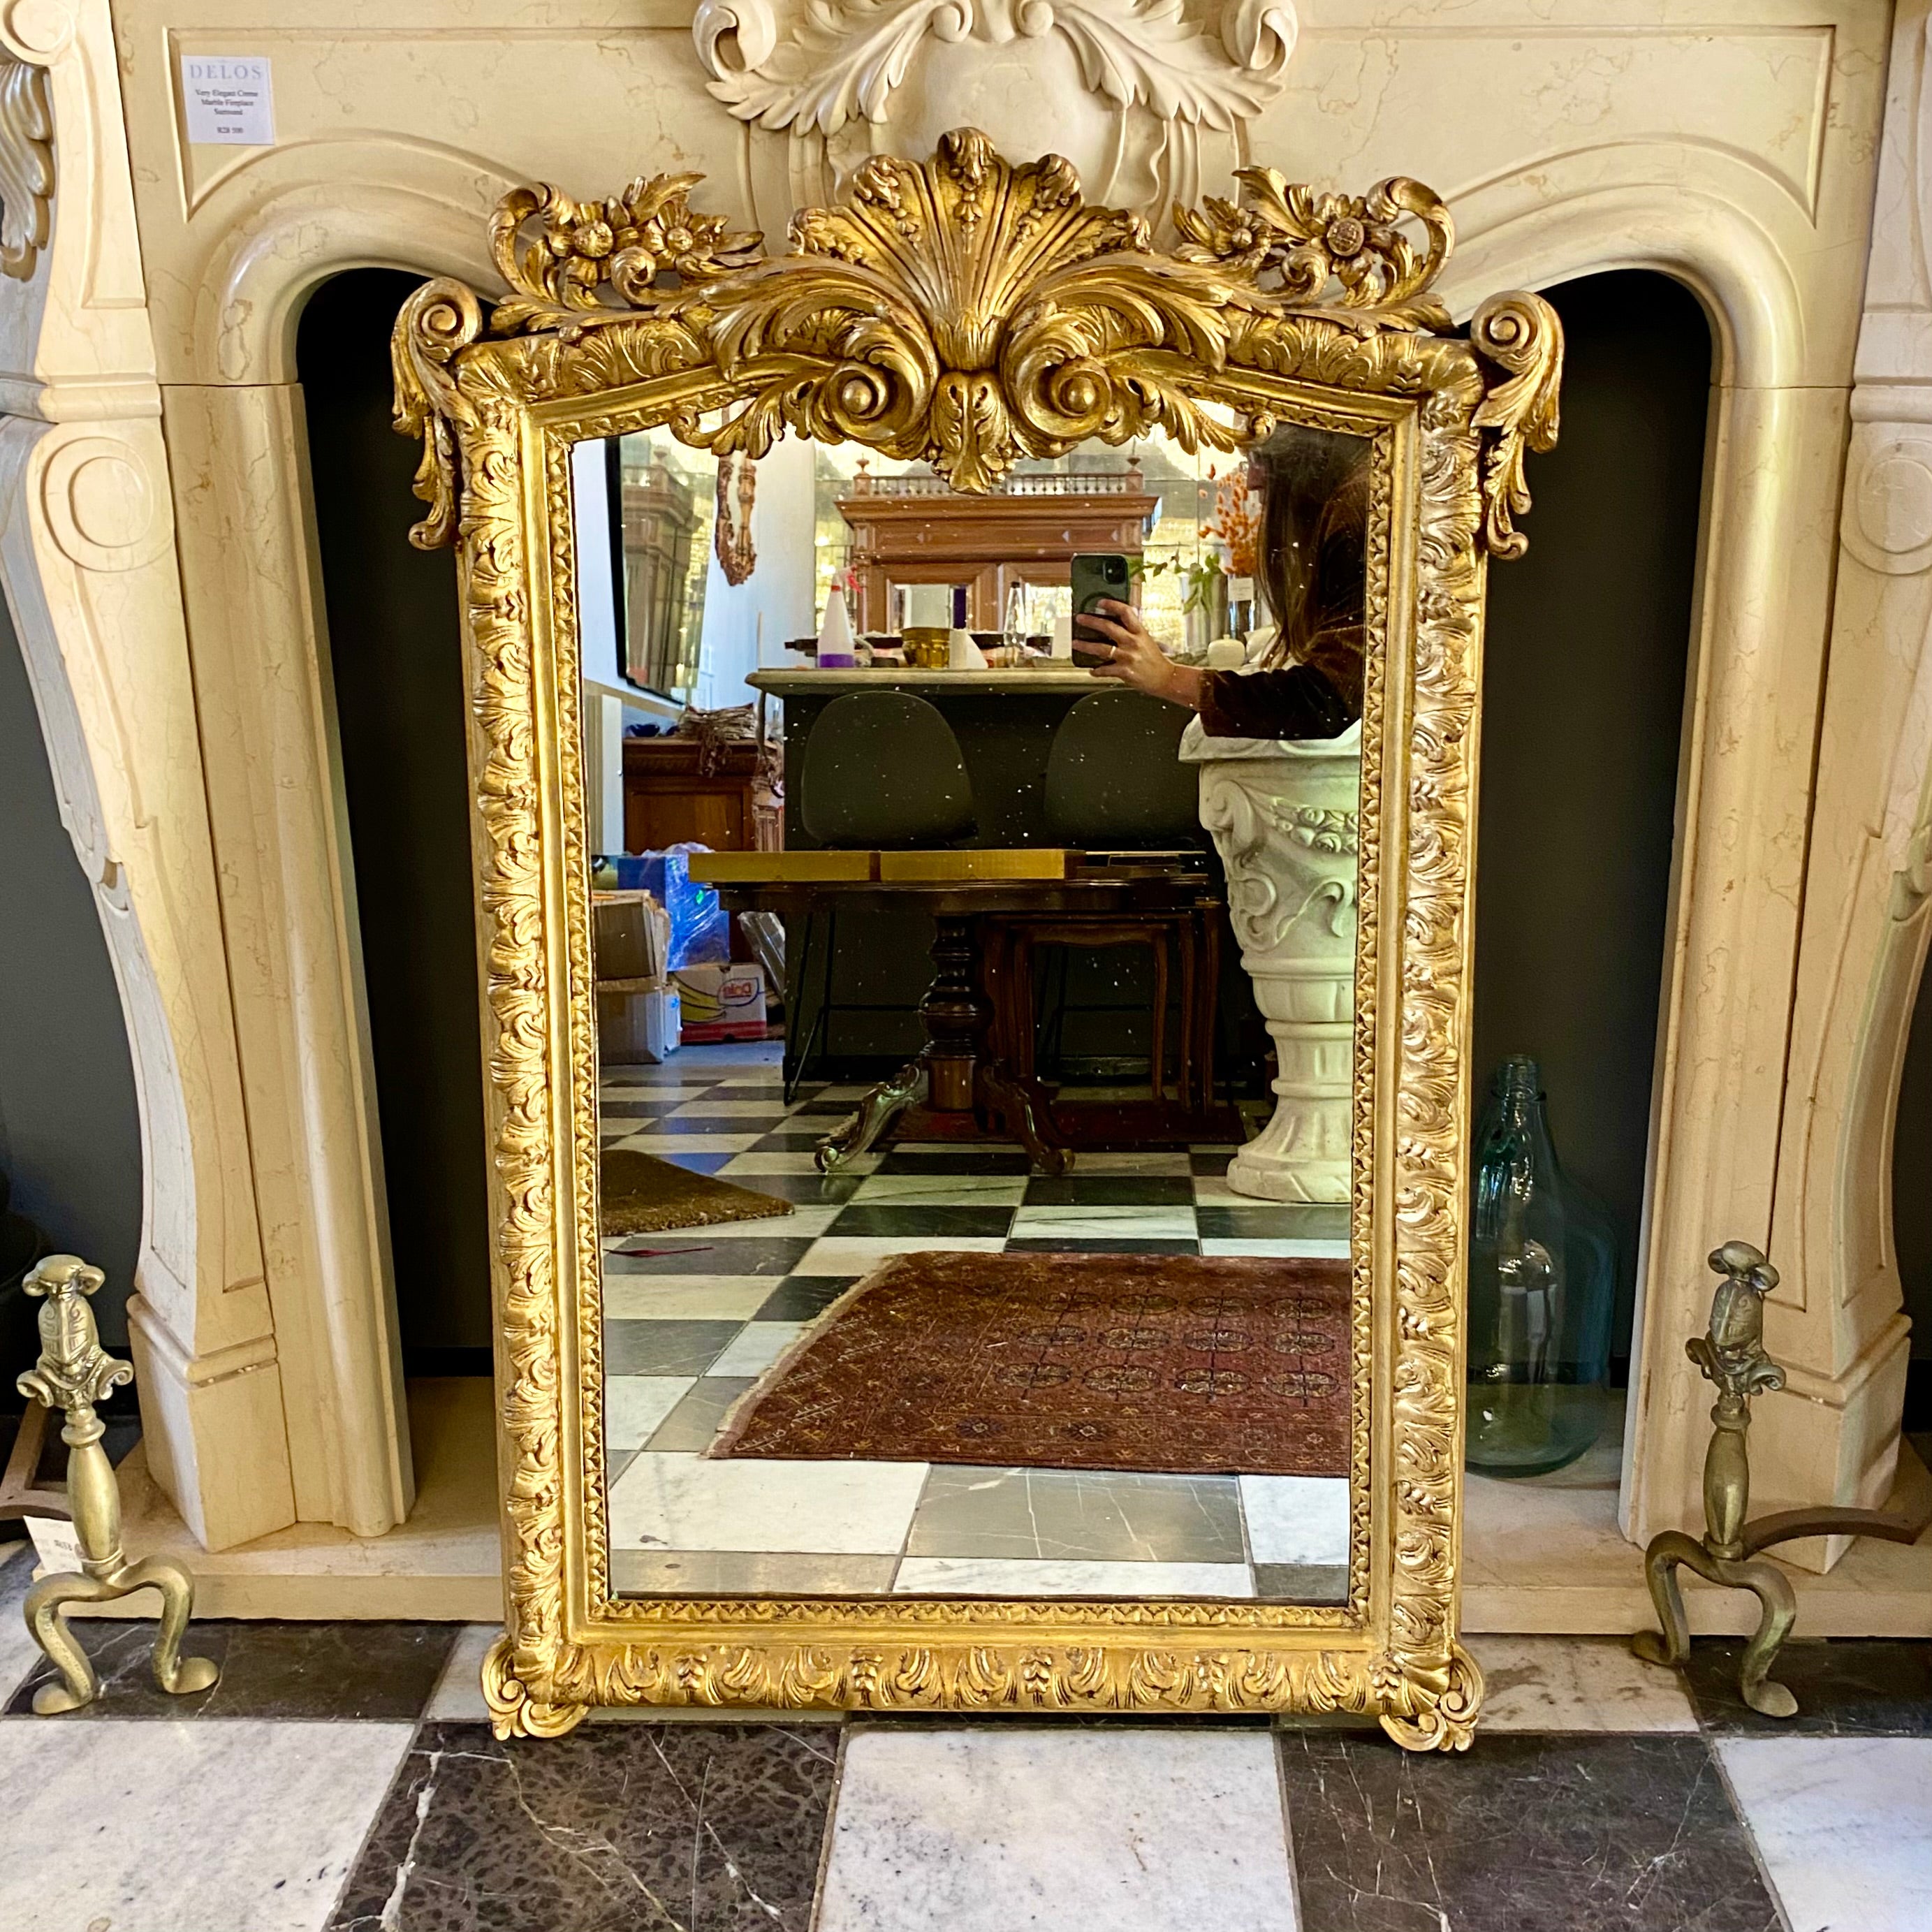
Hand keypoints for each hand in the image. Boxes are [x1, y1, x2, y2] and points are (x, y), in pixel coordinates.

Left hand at [1078, 600, 1203, 708]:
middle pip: (1108, 627)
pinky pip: (1105, 670)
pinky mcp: (1125, 671)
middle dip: (1091, 622)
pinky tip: (1092, 670)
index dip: (1112, 605)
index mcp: (1139, 632)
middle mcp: (1133, 642)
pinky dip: (1096, 671)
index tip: (1101, 602)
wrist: (1165, 678)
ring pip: (1101, 649)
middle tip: (1080, 619)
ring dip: (1086, 646)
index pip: (1126, 612)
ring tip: (1076, 643)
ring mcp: (1128, 657)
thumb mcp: (1147, 640)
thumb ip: (1132, 633)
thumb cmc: (1154, 660)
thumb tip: (1114, 627)